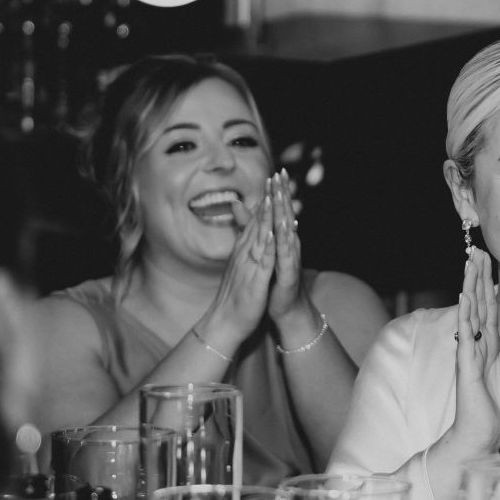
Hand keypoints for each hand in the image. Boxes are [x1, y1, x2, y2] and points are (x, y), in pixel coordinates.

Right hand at [198, 191, 273, 356]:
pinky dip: (267, 245)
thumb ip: (244, 250)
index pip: (255, 222)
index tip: (273, 182)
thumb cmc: (234, 297)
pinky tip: (272, 232)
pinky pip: (261, 260)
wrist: (224, 322)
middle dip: (267, 200)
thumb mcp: (240, 269)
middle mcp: (245, 254)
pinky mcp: (255, 279)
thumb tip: (248, 236)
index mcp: (244, 252)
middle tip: (275, 177)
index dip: (264, 201)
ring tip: (272, 196)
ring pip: (259, 236)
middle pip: (258, 222)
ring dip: (266, 216)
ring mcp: (249, 265)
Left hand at [264, 172, 311, 333]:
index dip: (278, 192)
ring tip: (282, 194)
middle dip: (283, 194)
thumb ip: (256, 232)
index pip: (280, 212)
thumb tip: (251, 213)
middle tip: (282, 173)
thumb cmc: (276, 282)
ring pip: (287, 230)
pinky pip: (286, 254)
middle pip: (286, 215)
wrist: (287, 308)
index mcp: (282, 241)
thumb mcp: (264, 254)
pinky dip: (284, 240)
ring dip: (284, 212)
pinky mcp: (289, 272)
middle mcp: (289, 246)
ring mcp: (291, 258)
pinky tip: (283, 228)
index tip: (276, 172)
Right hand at [451, 246, 499, 455]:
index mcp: (492, 348)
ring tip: (469, 263)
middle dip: (478, 277)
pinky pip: (467, 338)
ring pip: (471, 314)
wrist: (480, 437)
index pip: (491, 309)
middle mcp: (479, 347)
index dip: (492, 285)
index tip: (493, 262)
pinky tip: (465, 298)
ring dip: (470, 287)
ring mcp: (471, 355)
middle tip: (477, 250)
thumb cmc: (496, 410)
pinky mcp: (467, 368)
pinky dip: (467, 317)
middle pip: (479, 305)